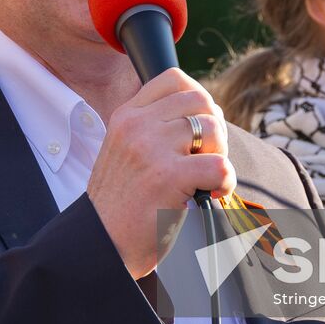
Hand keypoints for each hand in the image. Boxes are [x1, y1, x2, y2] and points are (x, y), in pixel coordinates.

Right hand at [87, 69, 234, 278]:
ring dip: (219, 154)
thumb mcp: (123, 151)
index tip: (199, 127)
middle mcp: (137, 125)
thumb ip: (151, 128)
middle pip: (200, 100)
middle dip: (214, 127)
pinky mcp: (168, 176)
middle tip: (207, 155)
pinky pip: (219, 165)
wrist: (100, 244)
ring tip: (204, 177)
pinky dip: (224, 181)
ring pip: (212, 129)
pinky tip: (210, 193)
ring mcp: (151, 148)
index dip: (197, 99)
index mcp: (126, 116)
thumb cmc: (120, 205)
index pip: (173, 79)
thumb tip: (202, 116)